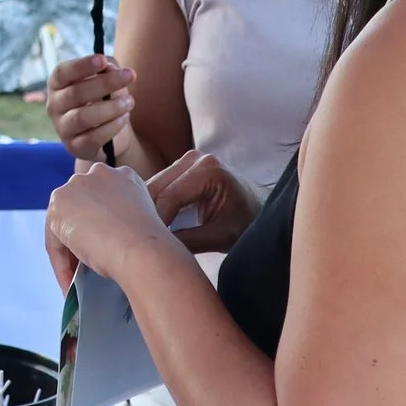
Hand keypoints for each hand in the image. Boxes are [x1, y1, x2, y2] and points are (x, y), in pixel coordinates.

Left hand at [43, 161, 172, 291]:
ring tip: (77, 281)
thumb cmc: (150, 245)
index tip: (103, 252)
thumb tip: (109, 240)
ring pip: (66, 225)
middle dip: (81, 238)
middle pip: (82, 211)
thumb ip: (123, 220)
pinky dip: (61, 265)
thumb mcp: (141, 224)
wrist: (142, 250)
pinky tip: (70, 285)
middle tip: (86, 268)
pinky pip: (55, 242)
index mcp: (125, 177)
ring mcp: (76, 186)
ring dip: (70, 254)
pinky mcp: (58, 205)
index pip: (103, 203)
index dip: (100, 229)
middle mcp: (99, 174)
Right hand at [47, 54, 134, 162]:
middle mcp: (54, 106)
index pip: (63, 72)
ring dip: (110, 107)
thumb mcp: (105, 80)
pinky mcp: (75, 147)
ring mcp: (63, 128)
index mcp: (57, 85)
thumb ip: (107, 70)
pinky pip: (93, 137)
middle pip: (76, 93)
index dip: (82, 65)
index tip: (103, 59)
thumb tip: (110, 68)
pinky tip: (124, 118)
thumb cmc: (102, 99)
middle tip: (130, 76)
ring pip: (83, 117)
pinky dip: (112, 127)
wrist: (108, 134)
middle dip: (105, 83)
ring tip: (130, 101)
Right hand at [144, 150, 260, 254]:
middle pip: (156, 188)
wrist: (261, 210)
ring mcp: (187, 160)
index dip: (156, 222)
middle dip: (148, 215)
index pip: (169, 197)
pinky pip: (160, 187)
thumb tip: (156, 247)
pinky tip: (153, 223)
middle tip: (143, 241)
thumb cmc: (247, 223)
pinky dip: (154, 205)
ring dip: (148, 209)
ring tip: (146, 234)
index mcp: (208, 169)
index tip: (149, 247)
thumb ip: (189, 240)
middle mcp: (194, 157)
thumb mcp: (221, 236)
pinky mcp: (182, 167)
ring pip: (153, 187)